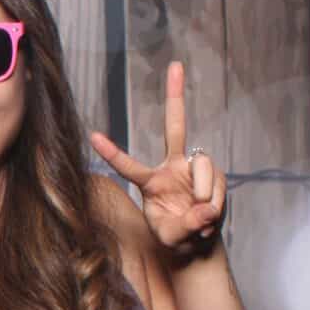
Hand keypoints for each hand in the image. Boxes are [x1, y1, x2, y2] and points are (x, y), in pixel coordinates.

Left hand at [90, 61, 225, 253]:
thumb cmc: (176, 238)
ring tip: (200, 218)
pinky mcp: (215, 175)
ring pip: (203, 166)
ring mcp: (195, 168)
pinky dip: (214, 203)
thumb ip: (184, 226)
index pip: (128, 165)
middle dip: (175, 95)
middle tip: (175, 64)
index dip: (112, 152)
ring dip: (203, 194)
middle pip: (174, 125)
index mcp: (150, 181)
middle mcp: (172, 166)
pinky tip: (209, 216)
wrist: (198, 245)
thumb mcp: (171, 238)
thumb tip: (206, 210)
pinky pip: (217, 183)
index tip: (92, 136)